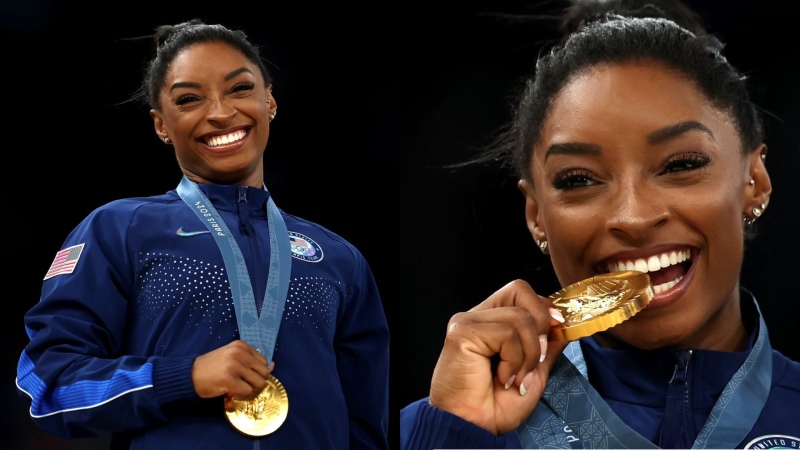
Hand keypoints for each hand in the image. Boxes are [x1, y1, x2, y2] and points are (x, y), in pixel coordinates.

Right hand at [192, 340, 274, 401]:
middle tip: (244, 389)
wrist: (189, 375)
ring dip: (250, 392)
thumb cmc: (211, 368)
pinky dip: (242, 397)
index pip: (264, 362)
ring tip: (238, 392)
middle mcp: (240, 352)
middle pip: (264, 373)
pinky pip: (247, 392)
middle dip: (257, 385)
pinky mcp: (229, 379)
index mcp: (241, 345)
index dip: (257, 374)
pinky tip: (232, 394)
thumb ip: (251, 362)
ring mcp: (234, 365)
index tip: (245, 379)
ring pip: (259, 384)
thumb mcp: (232, 359)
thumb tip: (272, 366)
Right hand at [428, 279, 567, 434]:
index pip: (522, 294)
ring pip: (520, 317)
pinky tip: (502, 377)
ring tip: (514, 377)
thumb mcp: (533, 372)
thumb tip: (565, 327)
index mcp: (492, 322)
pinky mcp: (462, 332)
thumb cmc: (495, 406)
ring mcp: (468, 322)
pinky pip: (506, 334)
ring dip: (528, 354)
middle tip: (535, 358)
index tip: (557, 331)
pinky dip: (513, 360)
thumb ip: (546, 347)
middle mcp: (479, 317)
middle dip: (541, 324)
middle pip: (520, 290)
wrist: (475, 428)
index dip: (545, 310)